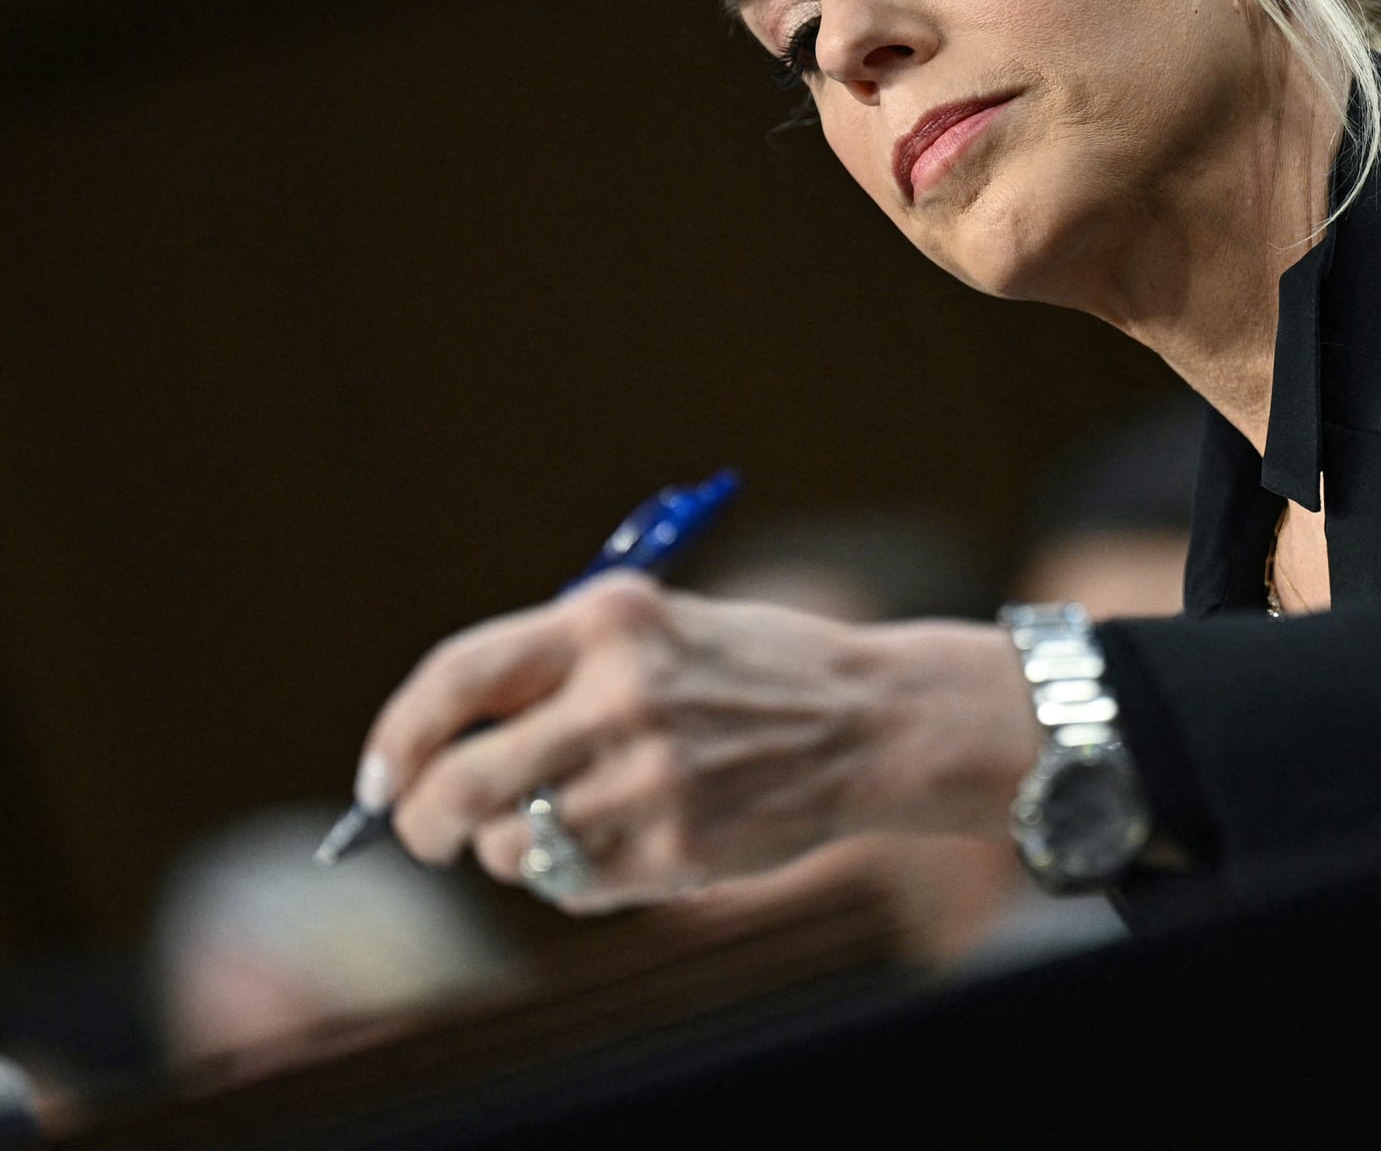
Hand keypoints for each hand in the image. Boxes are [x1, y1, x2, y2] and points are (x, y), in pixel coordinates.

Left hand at [357, 574, 1042, 912]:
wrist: (873, 720)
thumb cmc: (748, 672)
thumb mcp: (655, 630)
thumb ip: (550, 671)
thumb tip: (425, 751)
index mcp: (610, 621)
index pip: (455, 679)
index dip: (397, 736)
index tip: (381, 777)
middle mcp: (623, 694)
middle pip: (458, 782)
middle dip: (420, 821)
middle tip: (427, 831)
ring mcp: (651, 777)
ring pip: (507, 847)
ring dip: (511, 849)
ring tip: (568, 820)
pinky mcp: (678, 847)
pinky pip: (569, 887)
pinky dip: (572, 877)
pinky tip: (626, 840)